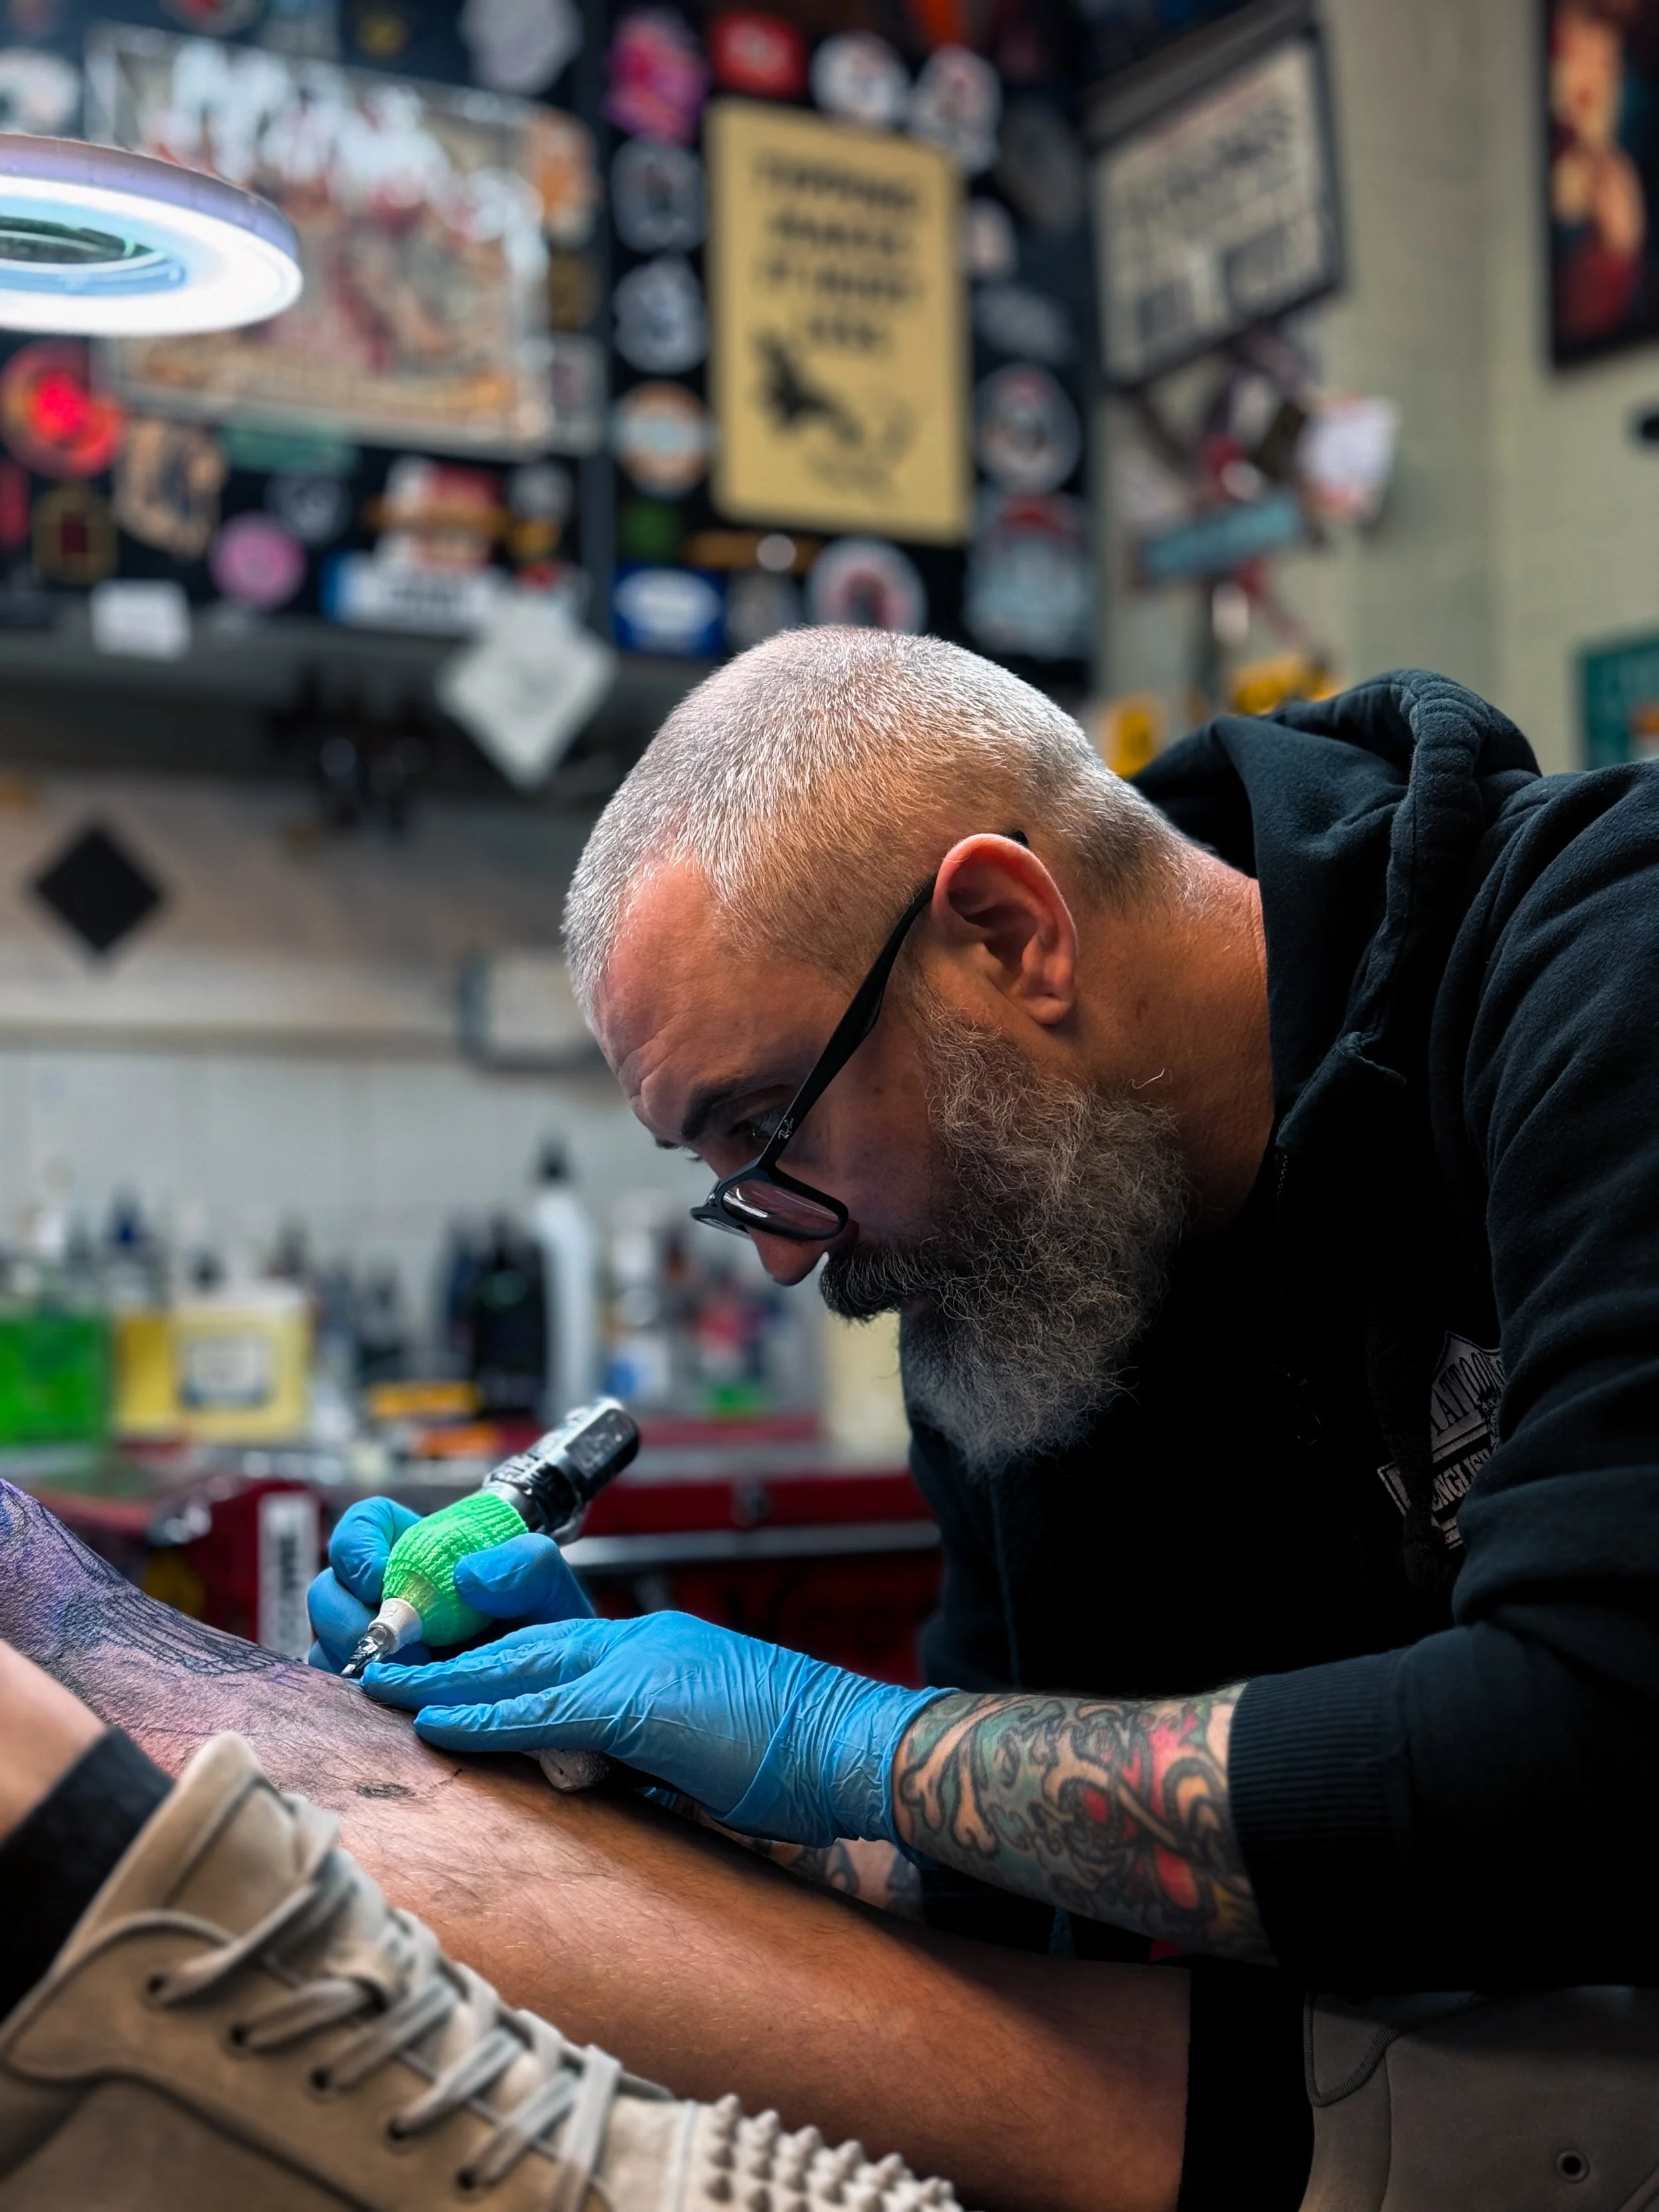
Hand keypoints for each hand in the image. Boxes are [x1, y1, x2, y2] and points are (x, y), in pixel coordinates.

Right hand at [308, 1498, 592, 1673]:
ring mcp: (370, 1640)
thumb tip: (467, 1576)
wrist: (547, 1677)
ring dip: (353, 1660)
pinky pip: (339, 1691)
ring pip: (324, 1643)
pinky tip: (397, 1704)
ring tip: (405, 1677)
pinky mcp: (372, 1687)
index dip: (356, 1546)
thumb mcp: (545, 1583)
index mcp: (412, 1548)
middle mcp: (379, 1592)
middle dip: (346, 1616)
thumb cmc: (537, 1619)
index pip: (361, 1527)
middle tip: (390, 1644)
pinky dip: (359, 1698)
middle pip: (327, 1590)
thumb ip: (524, 1564)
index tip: (380, 1576)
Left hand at [362, 1610, 946, 1846]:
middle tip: (381, 1658)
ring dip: (444, 1678)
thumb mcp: (709, 1745)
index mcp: (655, 1651)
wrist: (855, 1745)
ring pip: (519, 1663)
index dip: (492, 1653)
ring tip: (382, 1684)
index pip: (556, 1643)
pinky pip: (542, 1706)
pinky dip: (483, 1713)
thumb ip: (652, 1750)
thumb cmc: (798, 1754)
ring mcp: (640, 1665)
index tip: (439, 1665)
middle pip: (524, 1639)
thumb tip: (608, 1779)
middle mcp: (639, 1643)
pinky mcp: (641, 1703)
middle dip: (449, 1652)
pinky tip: (436, 1720)